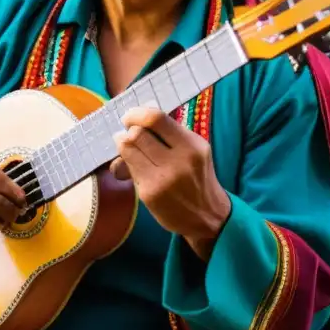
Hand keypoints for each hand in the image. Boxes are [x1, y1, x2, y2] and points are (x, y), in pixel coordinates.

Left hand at [110, 107, 231, 258]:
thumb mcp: (196, 150)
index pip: (156, 119)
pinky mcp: (148, 194)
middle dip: (128, 129)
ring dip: (123, 143)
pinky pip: (128, 168)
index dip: (137, 114)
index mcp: (192, 146)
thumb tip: (140, 116)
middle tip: (127, 130)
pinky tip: (133, 163)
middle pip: (137, 134)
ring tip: (128, 144)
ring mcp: (161, 179)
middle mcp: (178, 162)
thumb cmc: (198, 176)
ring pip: (127, 149)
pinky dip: (126, 162)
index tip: (131, 116)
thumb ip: (172, 133)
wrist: (206, 215)